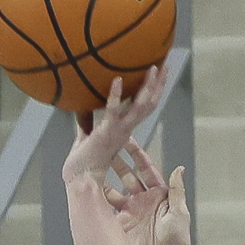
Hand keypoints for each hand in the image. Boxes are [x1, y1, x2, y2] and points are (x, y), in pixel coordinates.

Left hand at [62, 62, 167, 184]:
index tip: (158, 73)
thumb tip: (79, 108)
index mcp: (124, 130)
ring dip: (147, 87)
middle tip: (165, 64)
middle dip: (158, 85)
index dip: (153, 91)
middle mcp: (126, 130)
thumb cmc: (82, 162)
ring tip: (152, 67)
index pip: (144, 108)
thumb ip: (86, 122)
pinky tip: (117, 79)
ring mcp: (118, 132)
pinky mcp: (105, 133)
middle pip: (149, 105)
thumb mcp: (85, 136)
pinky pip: (113, 112)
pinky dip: (116, 96)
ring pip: (140, 108)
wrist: (80, 180)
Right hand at [102, 137, 192, 244]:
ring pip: (112, 188)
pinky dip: (97, 198)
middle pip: (126, 174)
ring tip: (92, 161)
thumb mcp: (179, 214)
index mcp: (158, 194)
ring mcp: (129, 211)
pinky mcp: (120, 224)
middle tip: (103, 144)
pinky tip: (88, 186)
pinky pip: (106, 208)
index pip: (145, 168)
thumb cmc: (178, 243)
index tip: (126, 137)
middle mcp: (142, 200)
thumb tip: (179, 168)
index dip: (135, 153)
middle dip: (115, 159)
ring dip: (103, 175)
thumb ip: (177, 191)